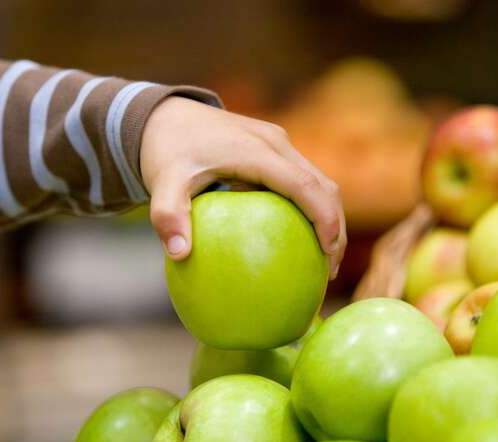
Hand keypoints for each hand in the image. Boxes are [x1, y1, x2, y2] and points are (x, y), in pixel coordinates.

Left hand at [141, 96, 345, 279]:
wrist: (163, 115)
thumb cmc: (165, 149)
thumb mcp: (162, 181)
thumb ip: (168, 215)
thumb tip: (179, 254)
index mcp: (257, 151)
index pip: (305, 186)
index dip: (324, 219)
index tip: (327, 254)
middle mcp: (276, 143)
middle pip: (324, 186)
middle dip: (335, 227)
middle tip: (329, 271)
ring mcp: (278, 144)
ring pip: (319, 182)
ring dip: (328, 218)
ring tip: (323, 261)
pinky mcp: (274, 149)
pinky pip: (303, 180)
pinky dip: (311, 209)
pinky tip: (299, 240)